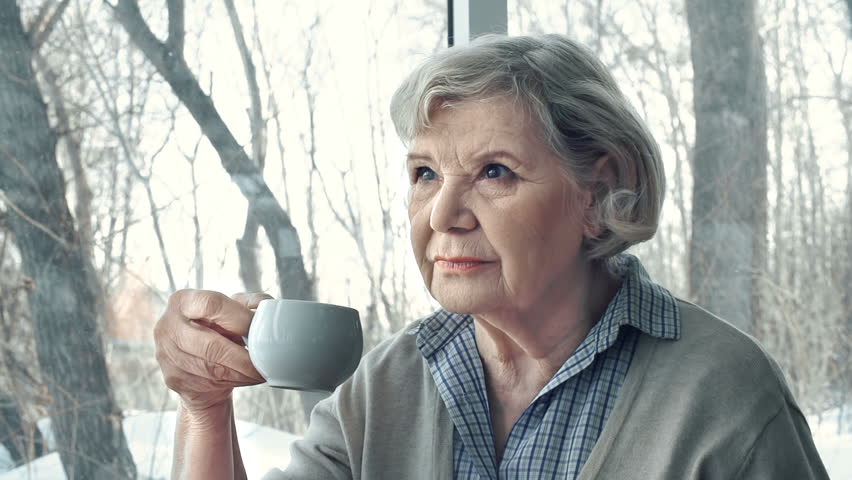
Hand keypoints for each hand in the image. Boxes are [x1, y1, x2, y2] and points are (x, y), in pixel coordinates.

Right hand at [154, 290, 271, 413]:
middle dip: (244, 357)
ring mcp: (166, 354)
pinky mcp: (172, 378)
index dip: (240, 318)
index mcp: (182, 301)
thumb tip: (267, 306)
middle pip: (212, 344)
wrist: (195, 361)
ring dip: (242, 373)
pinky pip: (209, 382)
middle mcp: (168, 326)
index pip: (211, 304)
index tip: (259, 329)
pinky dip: (234, 381)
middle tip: (265, 360)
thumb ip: (248, 304)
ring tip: (261, 371)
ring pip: (212, 368)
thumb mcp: (230, 309)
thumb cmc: (215, 329)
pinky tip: (246, 378)